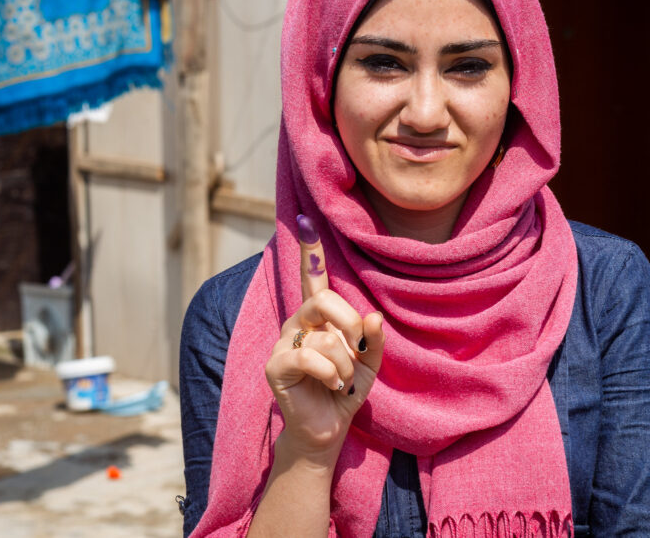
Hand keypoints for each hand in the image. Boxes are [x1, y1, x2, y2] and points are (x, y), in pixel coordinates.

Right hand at [264, 214, 384, 462]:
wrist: (328, 429)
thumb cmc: (346, 389)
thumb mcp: (370, 362)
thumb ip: (373, 339)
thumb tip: (372, 315)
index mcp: (319, 317)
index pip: (312, 278)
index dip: (309, 251)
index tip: (306, 220)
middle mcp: (298, 323)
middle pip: (324, 300)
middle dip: (350, 325)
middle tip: (358, 351)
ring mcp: (284, 343)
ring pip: (325, 336)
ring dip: (345, 364)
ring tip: (342, 381)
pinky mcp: (276, 366)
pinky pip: (310, 357)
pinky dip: (332, 374)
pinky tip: (333, 387)